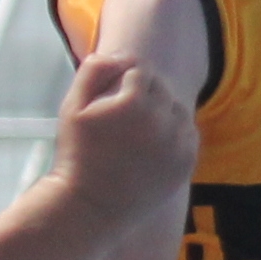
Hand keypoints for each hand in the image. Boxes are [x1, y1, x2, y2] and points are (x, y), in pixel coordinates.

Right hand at [46, 56, 195, 239]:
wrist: (91, 205)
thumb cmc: (76, 153)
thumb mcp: (73, 107)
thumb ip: (95, 71)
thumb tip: (121, 54)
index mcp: (133, 102)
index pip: (140, 70)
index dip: (122, 83)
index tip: (110, 103)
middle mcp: (162, 119)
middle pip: (162, 88)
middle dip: (143, 96)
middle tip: (122, 121)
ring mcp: (179, 141)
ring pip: (178, 109)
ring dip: (161, 114)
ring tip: (135, 135)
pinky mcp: (188, 160)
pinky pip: (188, 133)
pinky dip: (174, 135)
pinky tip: (150, 148)